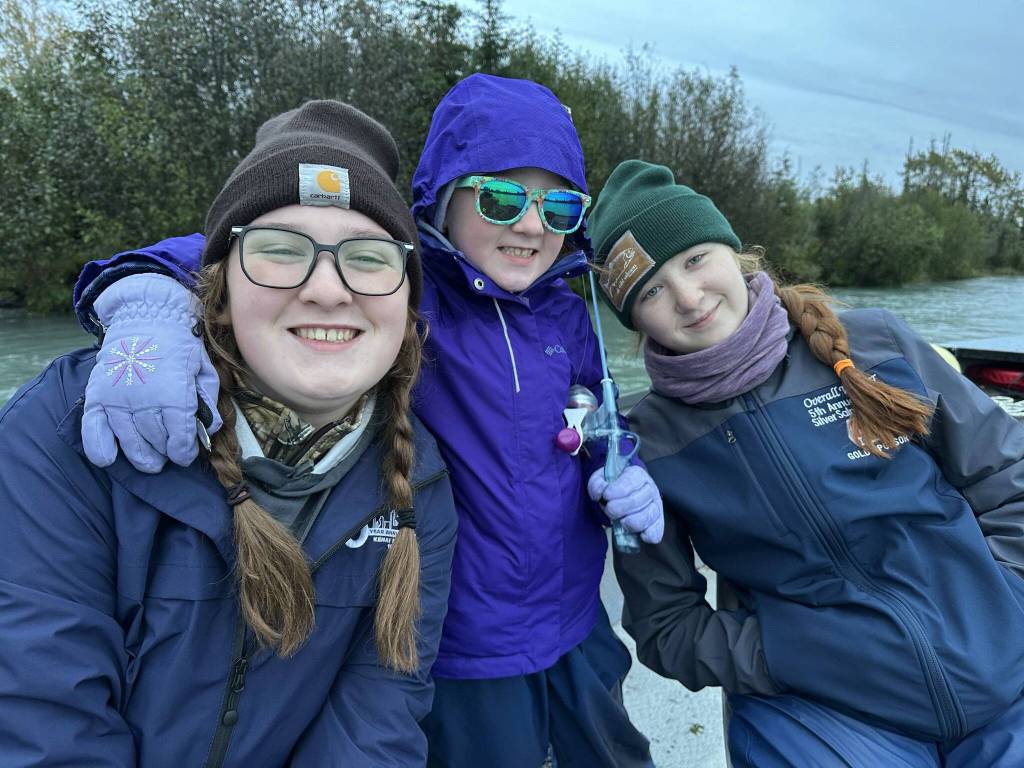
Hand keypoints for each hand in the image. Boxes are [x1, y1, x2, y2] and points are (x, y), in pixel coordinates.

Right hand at [82, 274, 222, 472]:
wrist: (146, 317)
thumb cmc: (179, 345)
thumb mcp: (202, 369)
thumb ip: (207, 401)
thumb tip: (209, 428)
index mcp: (173, 393)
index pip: (179, 438)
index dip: (184, 452)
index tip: (186, 454)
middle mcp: (144, 399)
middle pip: (156, 442)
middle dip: (166, 452)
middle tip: (169, 451)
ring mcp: (117, 398)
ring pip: (129, 442)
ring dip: (142, 456)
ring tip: (151, 459)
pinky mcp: (97, 396)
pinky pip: (93, 430)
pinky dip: (100, 448)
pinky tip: (109, 458)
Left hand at [588, 465, 663, 543]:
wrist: (622, 496)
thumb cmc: (612, 487)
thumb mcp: (601, 479)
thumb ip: (597, 484)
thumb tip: (599, 493)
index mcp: (637, 475)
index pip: (631, 480)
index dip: (619, 489)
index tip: (606, 495)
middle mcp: (650, 489)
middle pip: (639, 500)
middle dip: (621, 508)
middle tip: (609, 510)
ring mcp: (655, 507)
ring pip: (649, 515)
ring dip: (632, 522)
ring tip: (621, 522)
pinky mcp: (656, 523)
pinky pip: (656, 532)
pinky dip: (648, 535)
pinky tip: (639, 535)